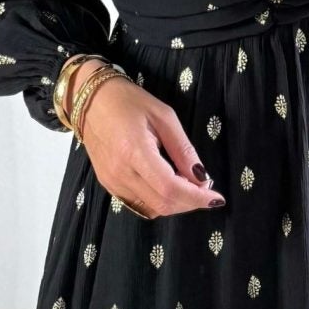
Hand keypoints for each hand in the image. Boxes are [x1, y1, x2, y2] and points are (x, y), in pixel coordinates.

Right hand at [76, 73, 227, 217]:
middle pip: (163, 204)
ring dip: (176, 203)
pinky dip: (159, 201)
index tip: (216, 198)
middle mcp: (120, 173)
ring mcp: (111, 181)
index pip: (170, 189)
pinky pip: (140, 203)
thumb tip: (202, 178)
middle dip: (190, 202)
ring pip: (152, 208)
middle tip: (205, 187)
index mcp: (134, 152)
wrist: (91, 100)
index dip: (196, 197)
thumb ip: (183, 150)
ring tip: (187, 184)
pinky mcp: (108, 184)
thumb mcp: (164, 117)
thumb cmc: (129, 102)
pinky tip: (167, 185)